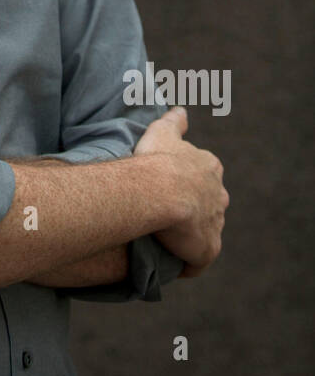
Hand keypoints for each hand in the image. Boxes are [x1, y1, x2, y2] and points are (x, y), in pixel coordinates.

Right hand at [134, 105, 229, 276]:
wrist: (159, 190)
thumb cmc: (157, 159)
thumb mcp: (162, 131)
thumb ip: (174, 121)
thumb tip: (181, 110)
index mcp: (210, 168)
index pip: (204, 177)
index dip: (188, 183)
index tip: (168, 187)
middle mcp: (219, 196)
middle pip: (209, 205)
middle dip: (194, 210)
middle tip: (166, 214)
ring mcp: (215, 224)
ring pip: (205, 232)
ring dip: (190, 237)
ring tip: (166, 240)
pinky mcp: (207, 250)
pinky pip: (198, 262)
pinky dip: (188, 264)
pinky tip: (172, 264)